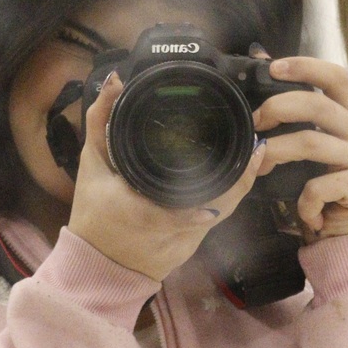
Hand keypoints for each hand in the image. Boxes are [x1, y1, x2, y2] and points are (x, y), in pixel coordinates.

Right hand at [65, 72, 266, 283]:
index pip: (191, 205)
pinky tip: (239, 175)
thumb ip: (100, 121)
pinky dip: (229, 197)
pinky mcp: (190, 247)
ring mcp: (185, 243)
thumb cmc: (93, 214)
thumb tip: (114, 82)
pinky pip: (216, 219)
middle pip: (220, 206)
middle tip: (256, 146)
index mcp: (146, 213)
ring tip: (254, 154)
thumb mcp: (91, 165)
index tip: (242, 160)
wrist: (97, 265)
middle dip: (242, 177)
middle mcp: (173, 232)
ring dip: (240, 185)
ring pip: (223, 213)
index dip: (226, 182)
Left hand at [252, 56, 347, 242]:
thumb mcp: (311, 139)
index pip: (335, 77)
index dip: (305, 66)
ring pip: (311, 143)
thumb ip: (294, 107)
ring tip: (260, 164)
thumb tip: (261, 60)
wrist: (344, 228)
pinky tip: (302, 208)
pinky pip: (319, 185)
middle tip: (255, 122)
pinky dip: (303, 198)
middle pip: (317, 106)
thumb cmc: (323, 179)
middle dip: (277, 109)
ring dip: (276, 152)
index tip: (273, 67)